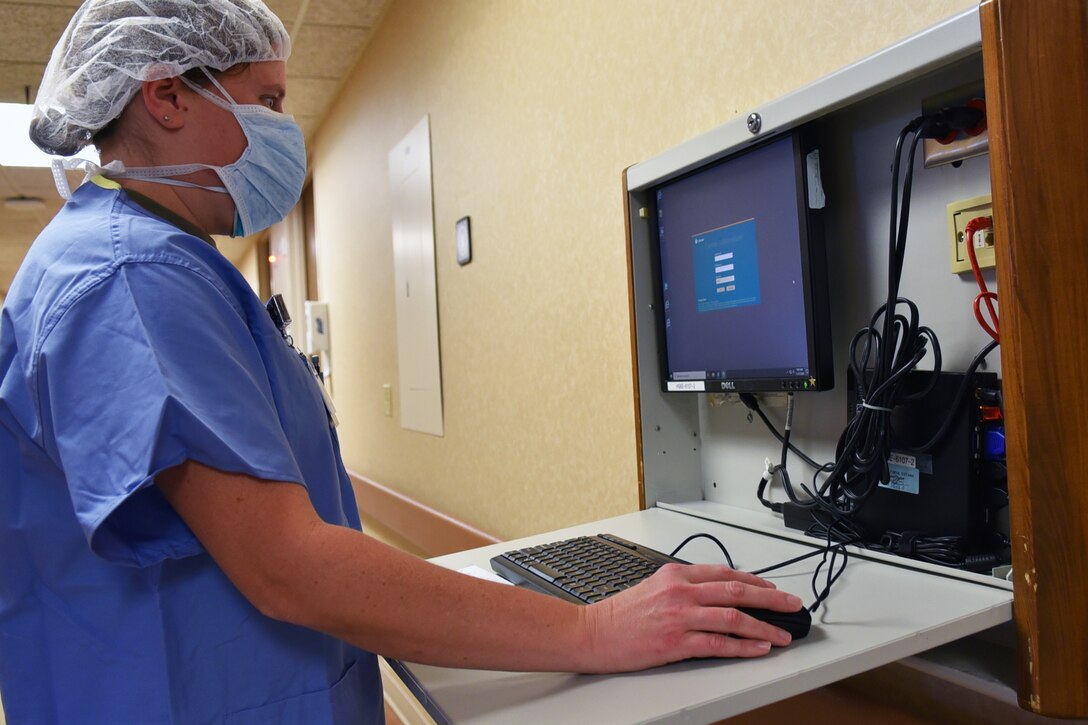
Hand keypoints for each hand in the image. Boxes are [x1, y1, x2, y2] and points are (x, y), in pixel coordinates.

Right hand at [580, 563, 802, 672]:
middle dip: (771, 599)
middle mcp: (681, 592)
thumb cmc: (620, 615)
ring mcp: (680, 617)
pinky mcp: (676, 642)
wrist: (592, 633)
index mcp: (676, 575)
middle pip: (737, 591)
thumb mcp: (653, 587)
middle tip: (792, 605)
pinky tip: (759, 648)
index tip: (772, 589)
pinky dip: (744, 647)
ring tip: (783, 633)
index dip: (755, 581)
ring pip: (734, 617)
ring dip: (764, 626)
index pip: (725, 573)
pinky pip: (719, 644)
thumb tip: (715, 595)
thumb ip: (684, 588)